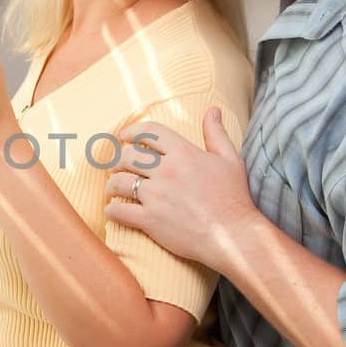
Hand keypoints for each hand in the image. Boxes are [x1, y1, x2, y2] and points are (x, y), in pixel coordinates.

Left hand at [103, 108, 260, 274]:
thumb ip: (216, 133)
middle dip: (118, 160)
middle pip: (127, 156)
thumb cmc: (234, 197)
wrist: (234, 235)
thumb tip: (212, 110)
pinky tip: (114, 212)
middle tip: (117, 166)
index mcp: (183, 153)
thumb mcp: (229, 160)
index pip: (149, 132)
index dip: (132, 132)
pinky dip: (111, 211)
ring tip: (114, 189)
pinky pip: (119, 212)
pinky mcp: (150, 220)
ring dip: (112, 185)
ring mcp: (156, 196)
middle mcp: (166, 171)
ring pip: (118, 182)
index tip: (124, 137)